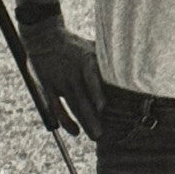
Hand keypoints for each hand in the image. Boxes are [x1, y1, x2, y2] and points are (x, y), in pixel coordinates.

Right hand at [23, 22, 103, 139]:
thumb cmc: (74, 45)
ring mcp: (59, 81)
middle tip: (102, 134)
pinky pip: (55, 107)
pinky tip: (75, 131)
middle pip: (82, 98)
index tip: (102, 107)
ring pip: (72, 105)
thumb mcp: (90, 47)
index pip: (90, 78)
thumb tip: (131, 67)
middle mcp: (71, 72)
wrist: (44, 37)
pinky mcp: (47, 87)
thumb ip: (106, 60)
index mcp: (84, 60)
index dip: (95, 92)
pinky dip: (64, 120)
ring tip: (95, 136)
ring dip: (82, 122)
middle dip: (92, 117)